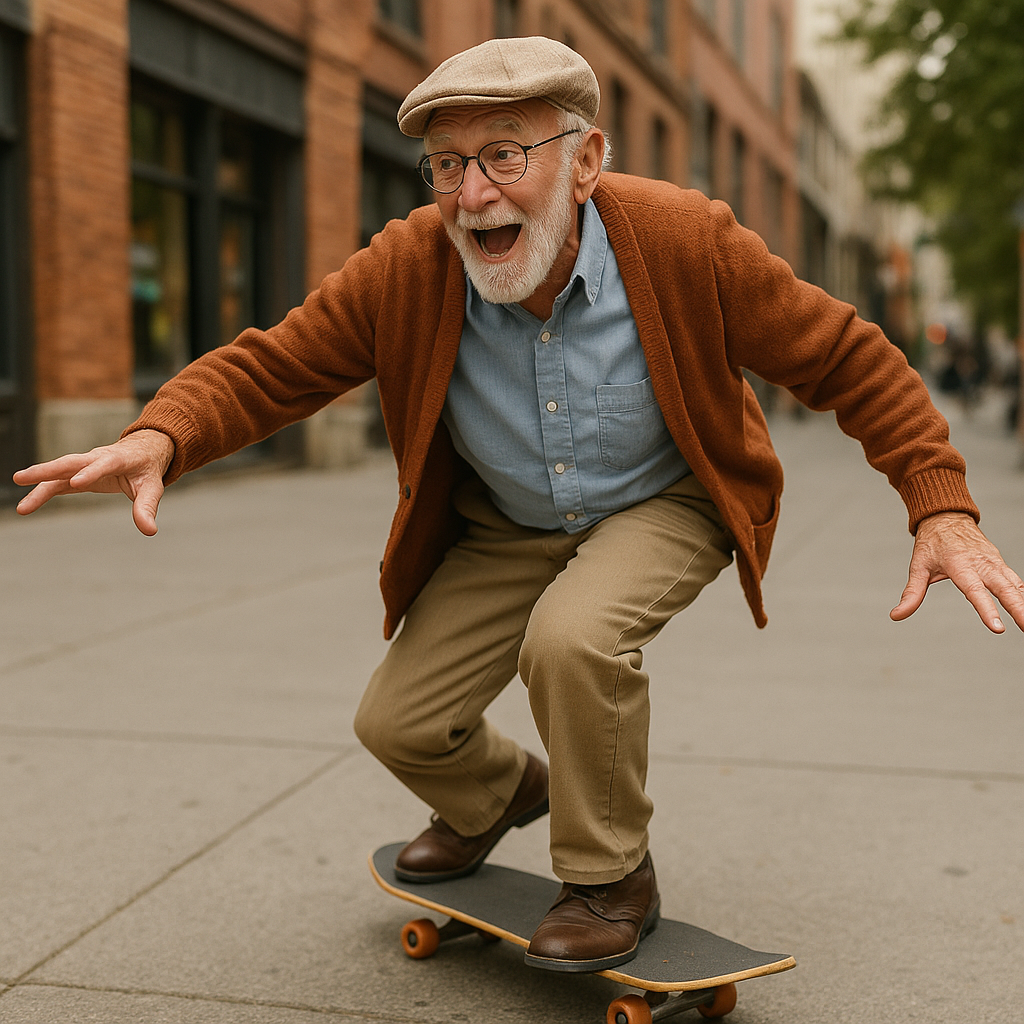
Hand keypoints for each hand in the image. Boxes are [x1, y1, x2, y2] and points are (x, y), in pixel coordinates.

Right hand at [13, 429, 175, 535]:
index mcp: (118, 459)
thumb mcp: (153, 488)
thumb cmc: (147, 469)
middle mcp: (97, 458)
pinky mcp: (78, 473)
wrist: (142, 451)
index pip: (103, 464)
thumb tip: (149, 530)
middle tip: (21, 478)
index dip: (91, 472)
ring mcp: (85, 464)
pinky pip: (58, 482)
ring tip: (19, 496)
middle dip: (46, 469)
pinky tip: (28, 504)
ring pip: (59, 471)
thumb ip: (147, 508)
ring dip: (38, 480)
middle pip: (69, 462)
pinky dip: (44, 491)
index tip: (77, 483)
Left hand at [890, 512, 1023, 632]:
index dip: (987, 610)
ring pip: (1015, 585)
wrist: (946, 517)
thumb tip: (897, 615)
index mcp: (959, 565)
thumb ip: (912, 594)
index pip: (975, 591)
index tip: (998, 628)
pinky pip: (1017, 580)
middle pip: (1004, 589)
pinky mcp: (1000, 562)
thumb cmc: (932, 543)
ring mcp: (994, 562)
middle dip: (1018, 609)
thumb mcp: (918, 566)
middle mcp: (981, 563)